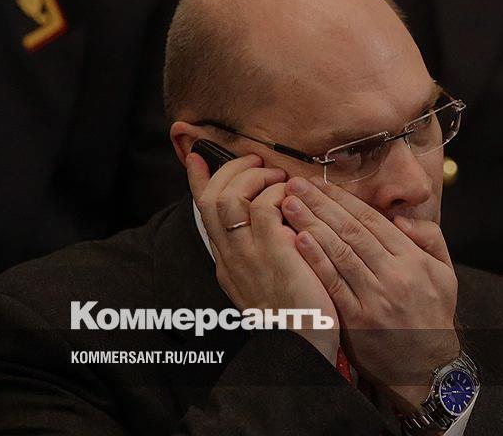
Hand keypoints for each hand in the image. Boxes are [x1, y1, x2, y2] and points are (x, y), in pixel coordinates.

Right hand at [185, 154, 338, 362]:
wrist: (305, 345)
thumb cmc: (297, 312)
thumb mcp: (268, 277)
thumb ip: (261, 247)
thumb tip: (265, 215)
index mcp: (226, 262)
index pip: (202, 213)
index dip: (197, 181)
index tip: (197, 157)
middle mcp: (230, 256)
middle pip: (210, 199)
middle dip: (229, 170)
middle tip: (253, 162)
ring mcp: (248, 254)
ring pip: (230, 198)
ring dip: (253, 177)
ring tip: (275, 176)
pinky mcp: (273, 252)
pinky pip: (263, 207)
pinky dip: (276, 193)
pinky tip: (291, 195)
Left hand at [281, 177, 459, 410]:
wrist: (427, 367)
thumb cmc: (432, 315)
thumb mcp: (446, 273)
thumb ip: (430, 239)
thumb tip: (401, 219)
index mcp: (412, 259)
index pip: (372, 220)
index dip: (342, 199)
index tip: (320, 184)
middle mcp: (393, 274)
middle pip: (351, 230)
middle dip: (320, 204)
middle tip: (295, 184)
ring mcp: (374, 297)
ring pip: (339, 252)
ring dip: (311, 224)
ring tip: (289, 204)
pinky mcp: (357, 318)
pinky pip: (333, 282)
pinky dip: (315, 259)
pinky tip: (298, 240)